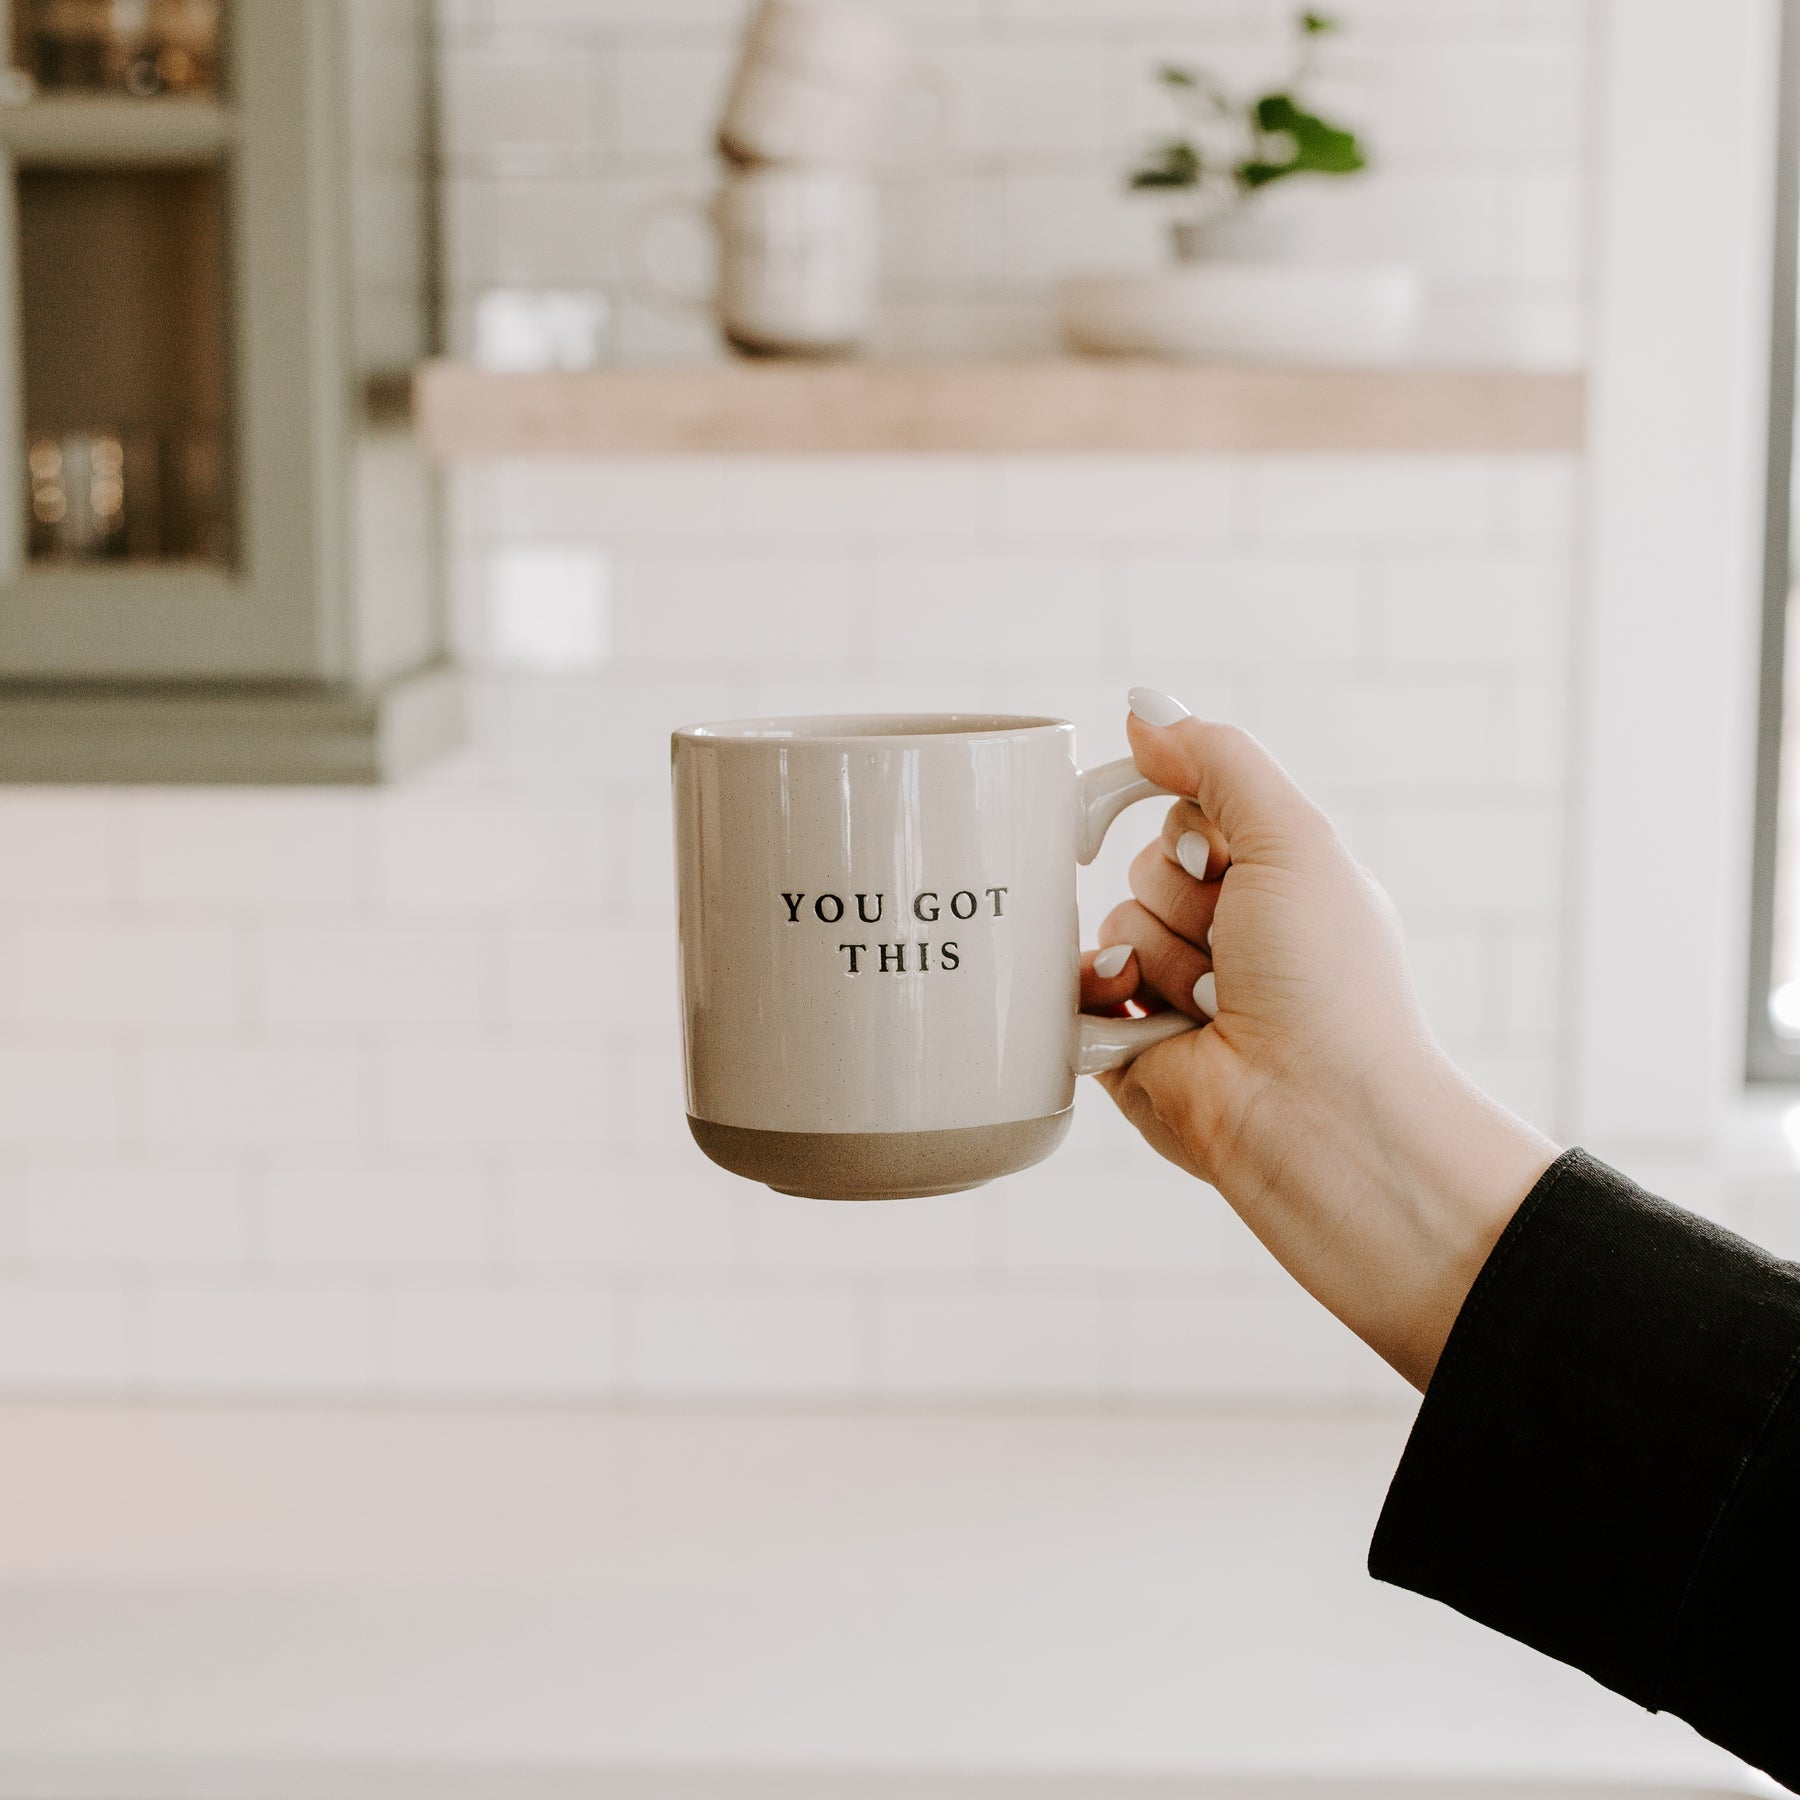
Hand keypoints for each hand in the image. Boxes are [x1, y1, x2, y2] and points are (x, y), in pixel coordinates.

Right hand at [1079, 688, 1558, 1389]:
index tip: (1221, 860)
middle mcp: (1227, 933)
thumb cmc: (1328, 984)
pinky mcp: (1125, 1040)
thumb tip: (1141, 705)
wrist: (1311, 1112)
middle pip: (1147, 862)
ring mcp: (1173, 987)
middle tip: (1234, 950)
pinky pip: (1076, 981)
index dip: (1200, 832)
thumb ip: (1217, 760)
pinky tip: (1153, 1018)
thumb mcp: (1293, 838)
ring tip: (1213, 1004)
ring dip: (1161, 956)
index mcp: (1278, 883)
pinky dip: (1109, 994)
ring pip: (1111, 919)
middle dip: (1185, 900)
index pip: (1195, 812)